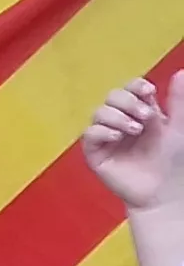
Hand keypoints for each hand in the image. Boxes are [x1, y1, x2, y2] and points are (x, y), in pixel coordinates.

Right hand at [87, 72, 183, 211]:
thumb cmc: (173, 162)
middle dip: (128, 101)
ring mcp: (107, 136)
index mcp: (141, 113)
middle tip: (147, 117)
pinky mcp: (95, 152)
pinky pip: (90, 134)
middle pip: (113, 96)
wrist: (164, 193)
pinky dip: (103, 131)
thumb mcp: (178, 129)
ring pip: (99, 112)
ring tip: (136, 130)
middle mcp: (122, 121)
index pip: (130, 89)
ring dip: (117, 116)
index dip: (136, 86)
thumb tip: (182, 71)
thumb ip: (179, 102)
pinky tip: (118, 138)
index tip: (149, 91)